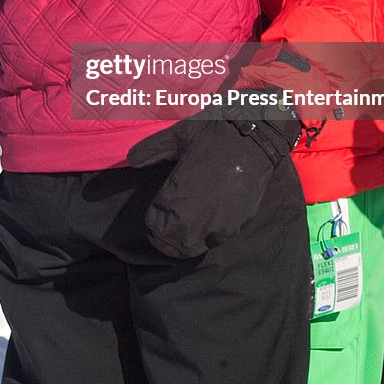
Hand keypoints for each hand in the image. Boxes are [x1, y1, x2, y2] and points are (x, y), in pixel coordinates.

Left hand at [127, 105, 299, 258]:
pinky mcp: (235, 226)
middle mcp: (194, 219)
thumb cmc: (212, 136)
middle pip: (171, 244)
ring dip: (185, 239)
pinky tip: (207, 218)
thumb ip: (151, 150)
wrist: (253, 138)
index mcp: (176, 199)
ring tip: (186, 222)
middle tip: (167, 220)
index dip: (153, 219)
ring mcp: (216, 226)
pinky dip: (206, 235)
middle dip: (165, 234)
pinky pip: (214, 240)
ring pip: (192, 247)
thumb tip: (130, 161)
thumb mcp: (177, 136)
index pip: (154, 226)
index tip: (158, 209)